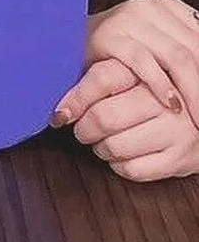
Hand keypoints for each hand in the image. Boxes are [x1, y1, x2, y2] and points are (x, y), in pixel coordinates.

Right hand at [56, 0, 198, 121]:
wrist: (64, 44)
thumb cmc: (117, 53)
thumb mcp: (157, 48)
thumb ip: (184, 55)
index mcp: (167, 5)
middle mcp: (149, 5)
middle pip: (195, 50)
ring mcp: (127, 18)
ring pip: (177, 57)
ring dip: (193, 93)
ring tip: (198, 120)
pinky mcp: (108, 35)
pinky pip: (144, 62)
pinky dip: (161, 85)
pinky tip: (171, 104)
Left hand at [66, 60, 198, 180]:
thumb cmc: (154, 94)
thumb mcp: (132, 74)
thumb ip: (101, 76)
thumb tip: (58, 93)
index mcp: (149, 72)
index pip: (102, 80)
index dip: (75, 100)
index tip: (59, 113)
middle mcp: (166, 101)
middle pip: (104, 117)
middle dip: (84, 127)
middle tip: (81, 129)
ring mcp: (177, 132)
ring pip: (115, 146)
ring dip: (99, 147)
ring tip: (101, 141)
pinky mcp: (182, 159)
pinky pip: (133, 169)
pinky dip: (118, 165)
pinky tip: (120, 155)